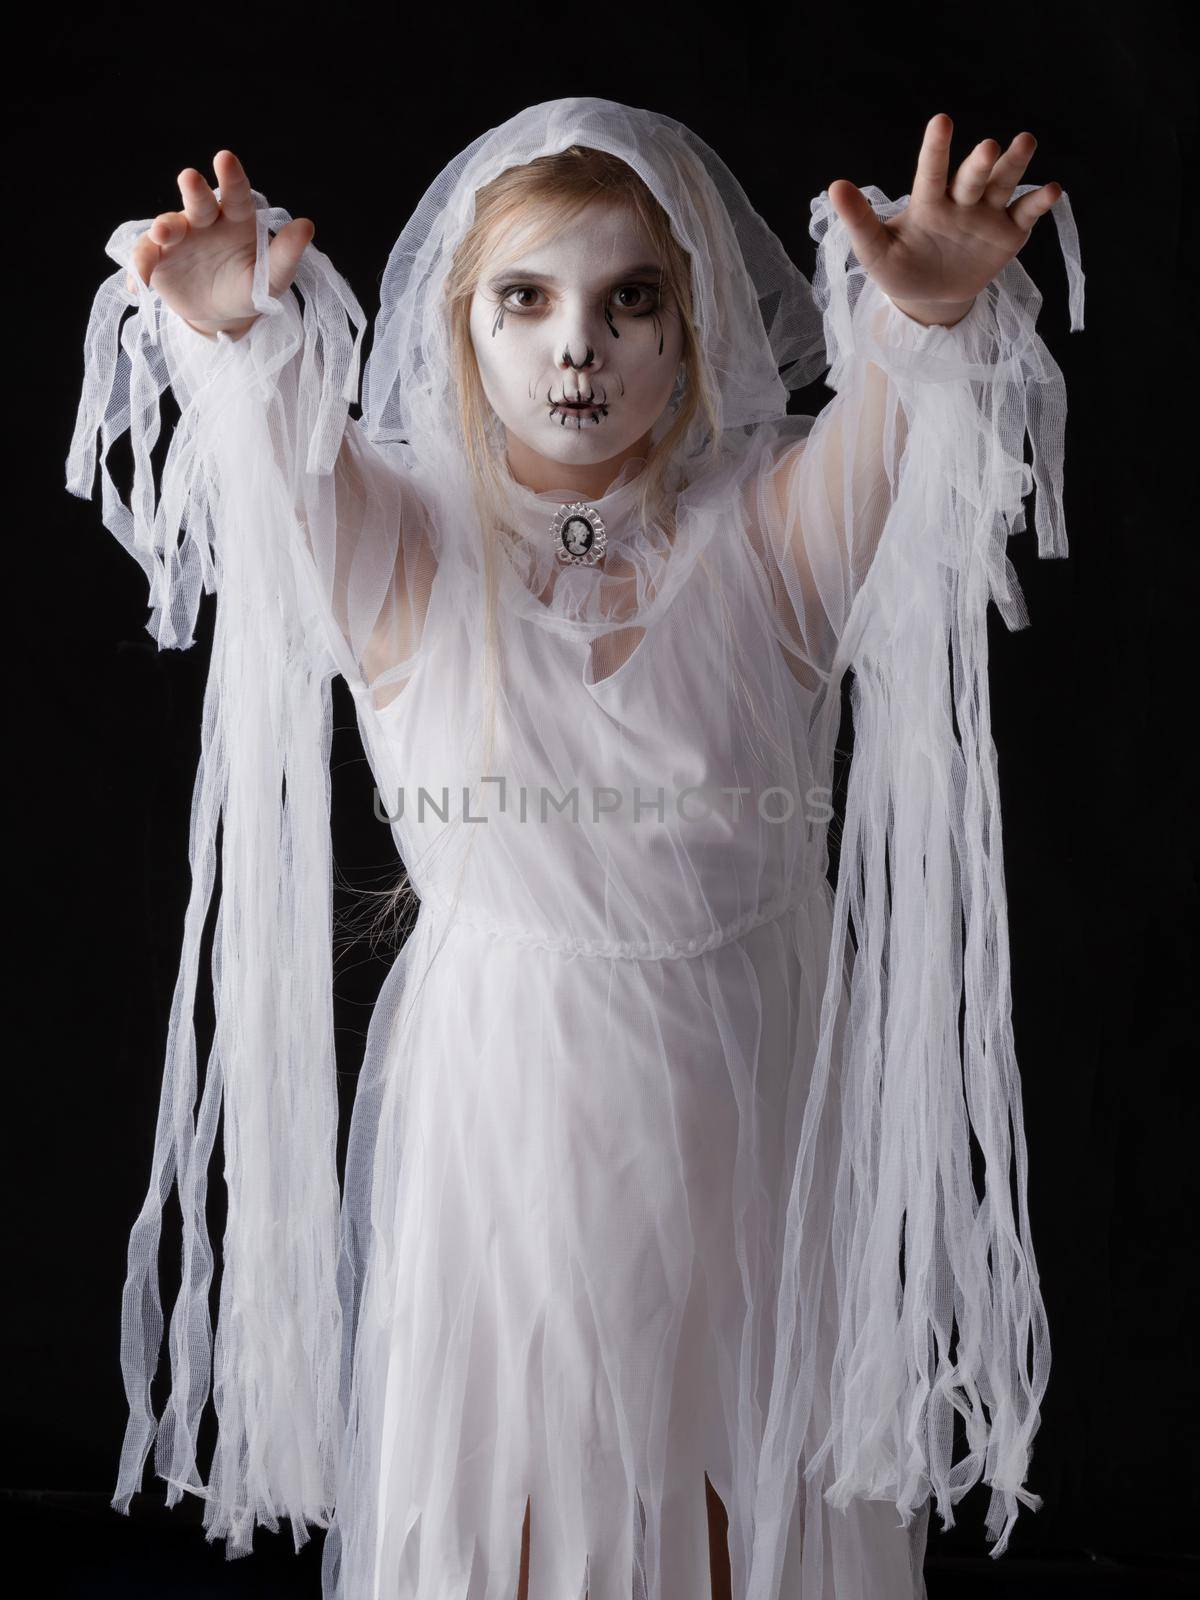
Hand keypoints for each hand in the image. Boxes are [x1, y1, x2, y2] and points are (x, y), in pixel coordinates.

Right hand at [124, 151, 313, 339]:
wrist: (223, 312)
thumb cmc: (252, 287)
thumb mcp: (272, 277)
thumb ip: (287, 254)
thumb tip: (307, 225)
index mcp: (237, 218)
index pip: (237, 194)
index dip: (231, 177)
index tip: (225, 159)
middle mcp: (205, 220)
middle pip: (198, 201)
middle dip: (194, 190)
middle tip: (190, 178)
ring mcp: (179, 237)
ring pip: (167, 225)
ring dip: (164, 227)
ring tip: (163, 234)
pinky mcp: (158, 257)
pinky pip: (145, 257)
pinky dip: (141, 267)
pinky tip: (141, 282)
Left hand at [827, 113, 1062, 326]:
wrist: (928, 298)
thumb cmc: (899, 268)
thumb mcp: (874, 251)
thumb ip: (859, 220)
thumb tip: (834, 186)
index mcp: (928, 202)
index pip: (931, 171)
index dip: (936, 149)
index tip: (941, 121)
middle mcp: (960, 201)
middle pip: (972, 177)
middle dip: (979, 163)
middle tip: (987, 146)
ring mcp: (986, 216)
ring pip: (1002, 184)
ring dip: (1013, 165)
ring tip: (1024, 142)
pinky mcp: (1008, 234)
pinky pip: (1025, 214)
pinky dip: (1038, 203)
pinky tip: (1052, 190)